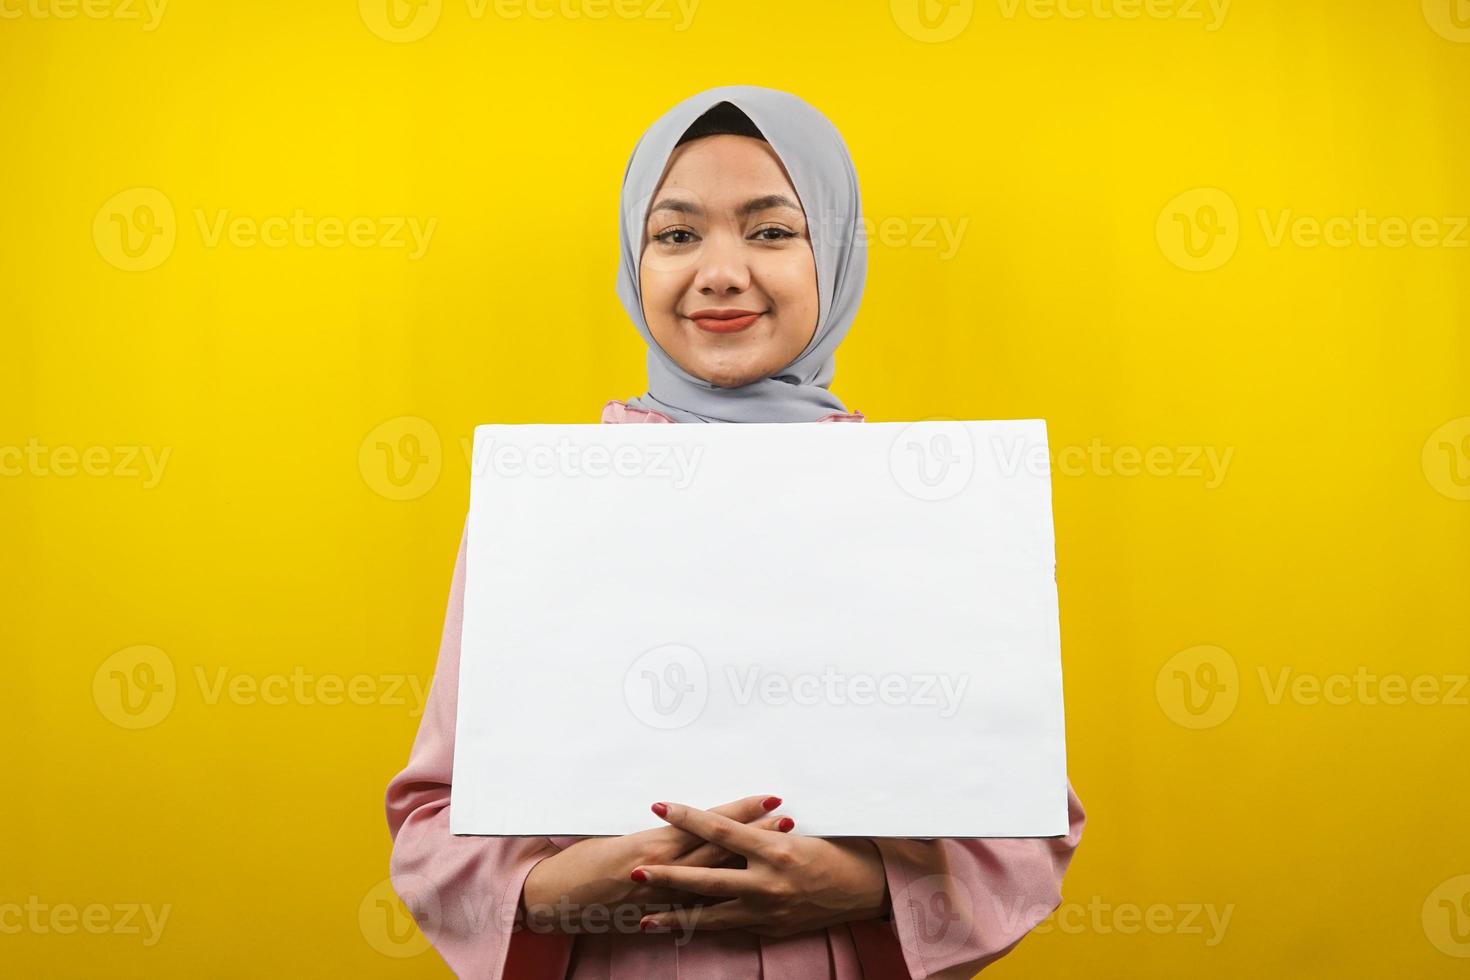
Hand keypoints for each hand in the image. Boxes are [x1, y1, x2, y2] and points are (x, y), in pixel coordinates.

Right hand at [520, 794, 791, 932]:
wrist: (555, 897)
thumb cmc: (582, 862)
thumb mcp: (619, 839)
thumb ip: (658, 835)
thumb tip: (687, 821)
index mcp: (654, 842)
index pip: (707, 823)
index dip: (739, 810)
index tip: (767, 797)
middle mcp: (662, 868)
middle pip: (719, 849)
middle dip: (755, 833)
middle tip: (787, 818)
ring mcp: (662, 896)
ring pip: (714, 877)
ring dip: (748, 862)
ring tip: (779, 846)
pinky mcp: (657, 916)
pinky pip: (697, 909)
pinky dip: (723, 901)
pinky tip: (747, 896)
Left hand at [634, 801, 889, 937]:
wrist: (863, 889)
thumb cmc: (832, 852)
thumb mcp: (793, 837)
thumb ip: (756, 835)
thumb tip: (720, 827)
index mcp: (773, 849)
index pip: (720, 830)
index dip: (688, 818)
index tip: (661, 807)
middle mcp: (767, 882)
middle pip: (706, 878)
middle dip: (667, 876)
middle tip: (635, 871)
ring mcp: (767, 910)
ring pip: (711, 915)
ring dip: (675, 917)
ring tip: (643, 919)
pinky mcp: (770, 928)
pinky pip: (730, 927)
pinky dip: (704, 928)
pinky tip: (682, 929)